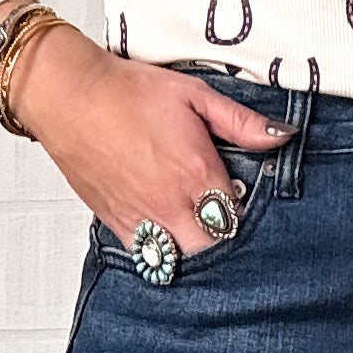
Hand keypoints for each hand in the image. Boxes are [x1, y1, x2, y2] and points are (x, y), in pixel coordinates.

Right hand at [0, 19, 296, 254]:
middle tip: (221, 219)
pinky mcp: (115, 223)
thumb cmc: (127, 92)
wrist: (71, 97)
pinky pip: (146, 255)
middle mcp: (170, 204)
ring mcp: (141, 218)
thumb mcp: (194, 94)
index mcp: (197, 173)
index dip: (244, 210)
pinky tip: (167, 234)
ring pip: (179, 260)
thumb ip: (241, 122)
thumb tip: (281, 136)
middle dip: (223, 239)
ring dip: (193, 249)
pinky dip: (161, 252)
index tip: (241, 197)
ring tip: (197, 230)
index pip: (238, 216)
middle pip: (213, 249)